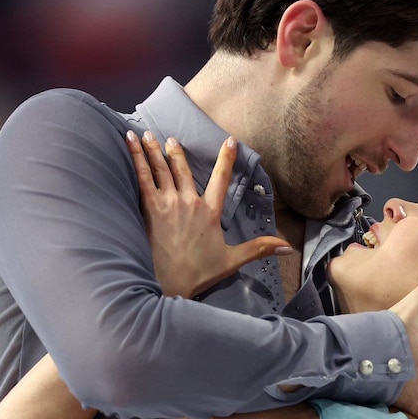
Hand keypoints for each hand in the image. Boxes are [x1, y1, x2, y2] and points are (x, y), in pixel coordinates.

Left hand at [127, 131, 291, 297]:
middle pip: (183, 169)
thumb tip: (287, 247)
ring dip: (154, 150)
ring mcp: (169, 203)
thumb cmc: (199, 273)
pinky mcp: (150, 208)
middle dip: (176, 152)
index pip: (222, 179)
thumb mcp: (232, 261)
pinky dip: (137, 158)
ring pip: (161, 169)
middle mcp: (190, 202)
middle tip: (171, 138)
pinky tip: (130, 143)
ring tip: (146, 135)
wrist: (169, 283)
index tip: (230, 141)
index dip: (226, 159)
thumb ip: (259, 249)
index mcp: (210, 213)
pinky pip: (143, 177)